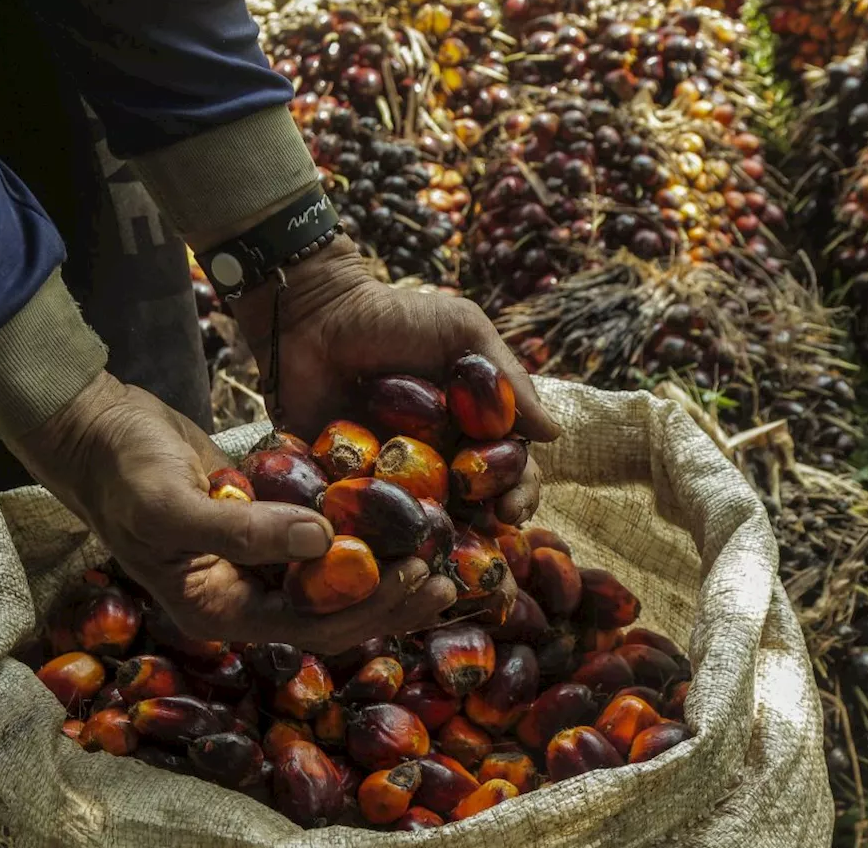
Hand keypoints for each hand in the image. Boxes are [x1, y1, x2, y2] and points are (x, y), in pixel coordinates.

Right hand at [9, 372, 455, 652]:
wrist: (100, 429)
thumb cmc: (122, 472)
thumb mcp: (171, 506)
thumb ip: (242, 531)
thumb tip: (324, 543)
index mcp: (221, 610)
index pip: (312, 627)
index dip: (370, 608)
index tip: (417, 574)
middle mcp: (246, 595)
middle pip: (335, 614)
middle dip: (392, 600)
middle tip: (445, 576)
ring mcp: (259, 562)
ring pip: (336, 581)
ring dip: (385, 571)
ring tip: (438, 552)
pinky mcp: (269, 525)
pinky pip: (325, 541)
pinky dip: (361, 533)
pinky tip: (402, 515)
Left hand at [234, 236, 561, 526]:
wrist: (313, 314)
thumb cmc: (393, 317)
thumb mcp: (461, 331)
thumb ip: (507, 378)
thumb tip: (554, 433)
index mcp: (470, 426)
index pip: (507, 469)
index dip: (518, 491)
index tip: (514, 507)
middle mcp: (436, 458)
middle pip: (473, 504)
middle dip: (486, 524)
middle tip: (485, 532)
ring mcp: (390, 476)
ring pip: (423, 522)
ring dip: (437, 541)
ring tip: (439, 553)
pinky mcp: (343, 487)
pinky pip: (364, 523)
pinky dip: (377, 540)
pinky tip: (387, 551)